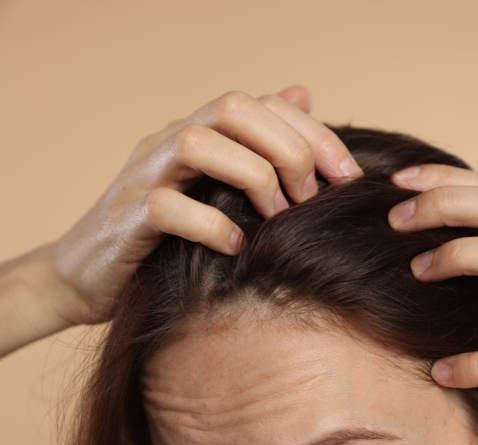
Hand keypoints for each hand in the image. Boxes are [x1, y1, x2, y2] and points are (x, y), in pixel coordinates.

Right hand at [50, 86, 361, 325]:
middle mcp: (170, 140)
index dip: (315, 133)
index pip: (264, 103)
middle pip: (235, 108)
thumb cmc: (167, 234)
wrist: (86, 275)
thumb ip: (258, 142)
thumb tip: (304, 94)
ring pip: (199, 143)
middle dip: (288, 149)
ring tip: (277, 216)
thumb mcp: (217, 184)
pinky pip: (169, 207)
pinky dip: (212, 225)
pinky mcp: (126, 218)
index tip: (349, 176)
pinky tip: (237, 246)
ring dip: (254, 177)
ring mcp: (144, 174)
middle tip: (310, 197)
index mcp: (200, 131)